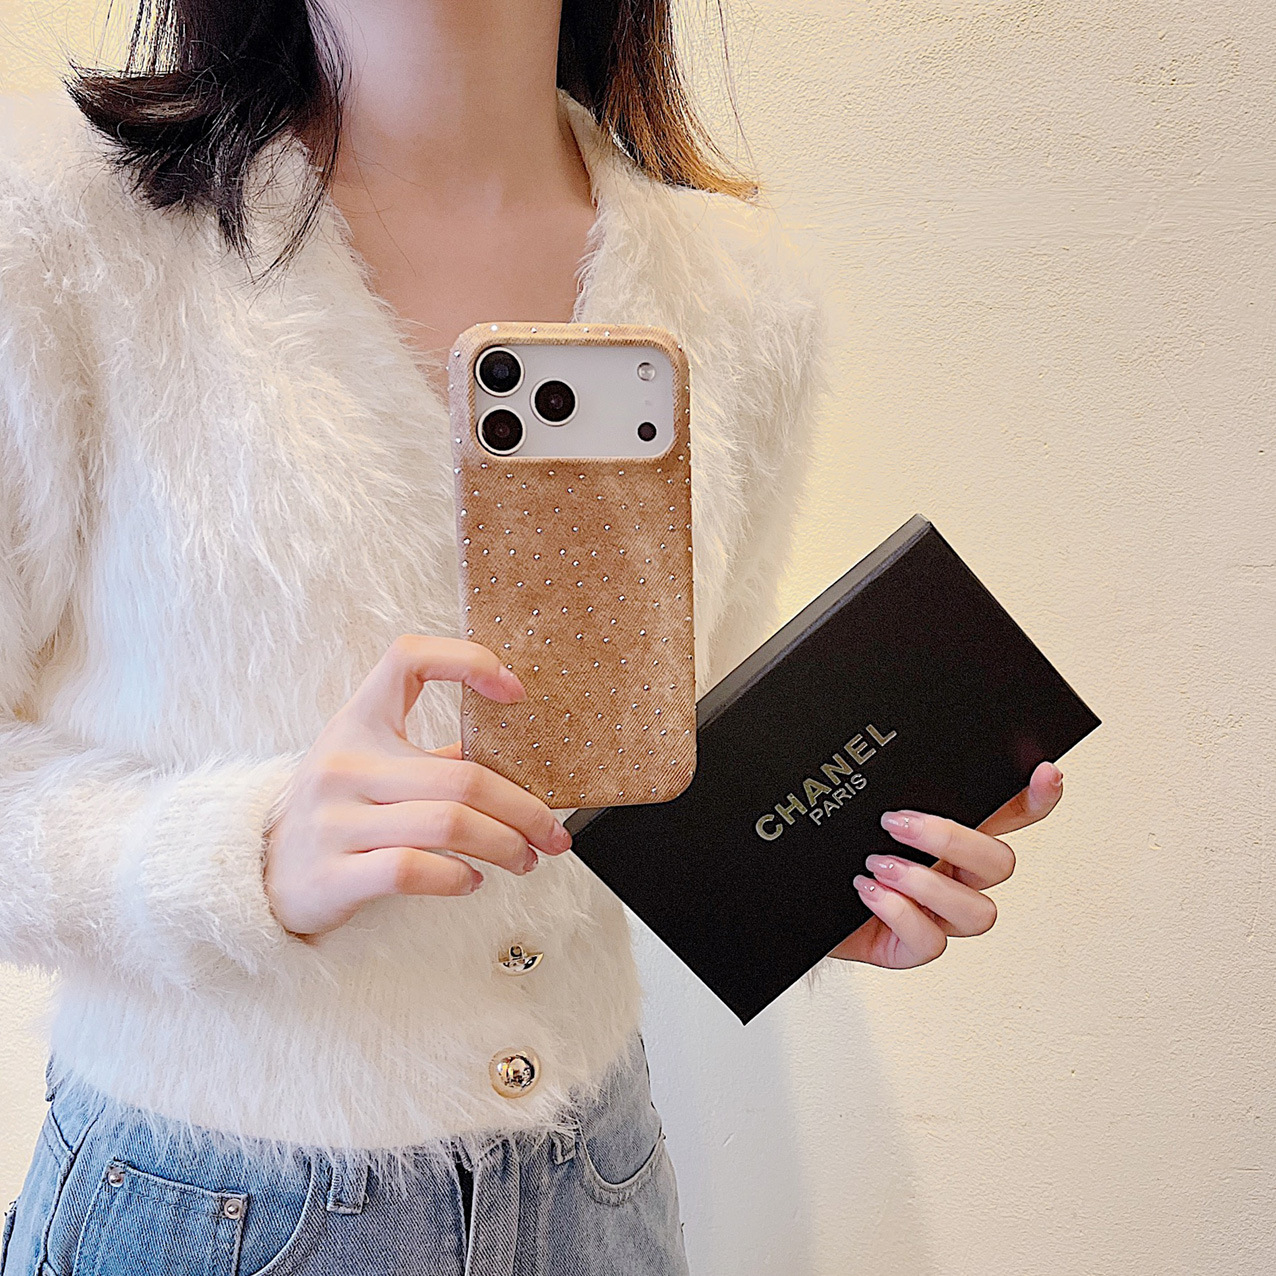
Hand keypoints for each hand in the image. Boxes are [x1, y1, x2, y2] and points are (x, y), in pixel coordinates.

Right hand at [263, 634, 572, 940]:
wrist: (262, 875)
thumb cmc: (341, 812)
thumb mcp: (373, 766)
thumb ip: (436, 758)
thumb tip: (522, 766)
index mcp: (357, 721)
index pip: (408, 658)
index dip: (467, 661)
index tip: (516, 692)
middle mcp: (343, 763)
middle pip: (462, 777)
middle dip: (523, 809)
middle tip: (552, 833)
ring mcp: (334, 820)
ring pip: (448, 825)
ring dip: (504, 846)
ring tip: (525, 859)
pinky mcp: (333, 874)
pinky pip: (414, 870)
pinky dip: (458, 878)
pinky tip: (473, 880)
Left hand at [829, 761, 1064, 967]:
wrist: (789, 897)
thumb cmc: (826, 851)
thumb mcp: (855, 811)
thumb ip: (885, 786)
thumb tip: (879, 739)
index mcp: (953, 837)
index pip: (1011, 816)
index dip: (1036, 799)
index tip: (1045, 772)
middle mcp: (955, 877)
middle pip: (1000, 863)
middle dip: (953, 840)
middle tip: (897, 824)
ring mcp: (937, 916)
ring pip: (978, 912)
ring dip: (927, 884)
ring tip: (877, 865)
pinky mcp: (909, 948)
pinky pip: (932, 942)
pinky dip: (900, 914)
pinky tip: (868, 891)